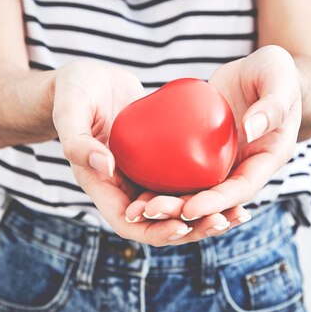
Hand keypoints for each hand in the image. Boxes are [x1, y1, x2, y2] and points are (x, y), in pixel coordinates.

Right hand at [53, 61, 246, 245]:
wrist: (89, 79)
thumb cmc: (72, 92)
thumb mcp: (70, 111)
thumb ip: (78, 140)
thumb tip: (107, 167)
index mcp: (102, 187)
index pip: (130, 224)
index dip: (156, 232)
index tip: (183, 225)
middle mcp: (125, 188)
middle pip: (162, 223)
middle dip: (194, 229)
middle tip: (225, 220)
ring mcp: (144, 175)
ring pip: (179, 205)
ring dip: (207, 214)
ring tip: (240, 212)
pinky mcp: (160, 160)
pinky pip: (186, 179)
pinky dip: (207, 186)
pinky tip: (234, 181)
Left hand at [128, 45, 301, 221]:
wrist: (260, 71)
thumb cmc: (277, 72)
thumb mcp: (279, 78)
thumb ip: (272, 104)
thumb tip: (252, 130)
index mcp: (269, 158)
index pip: (242, 189)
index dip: (216, 203)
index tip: (189, 210)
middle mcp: (246, 166)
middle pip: (214, 198)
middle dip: (184, 209)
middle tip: (152, 211)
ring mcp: (224, 160)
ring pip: (196, 188)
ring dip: (170, 201)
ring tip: (139, 208)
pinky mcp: (204, 150)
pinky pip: (184, 167)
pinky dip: (164, 179)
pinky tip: (137, 185)